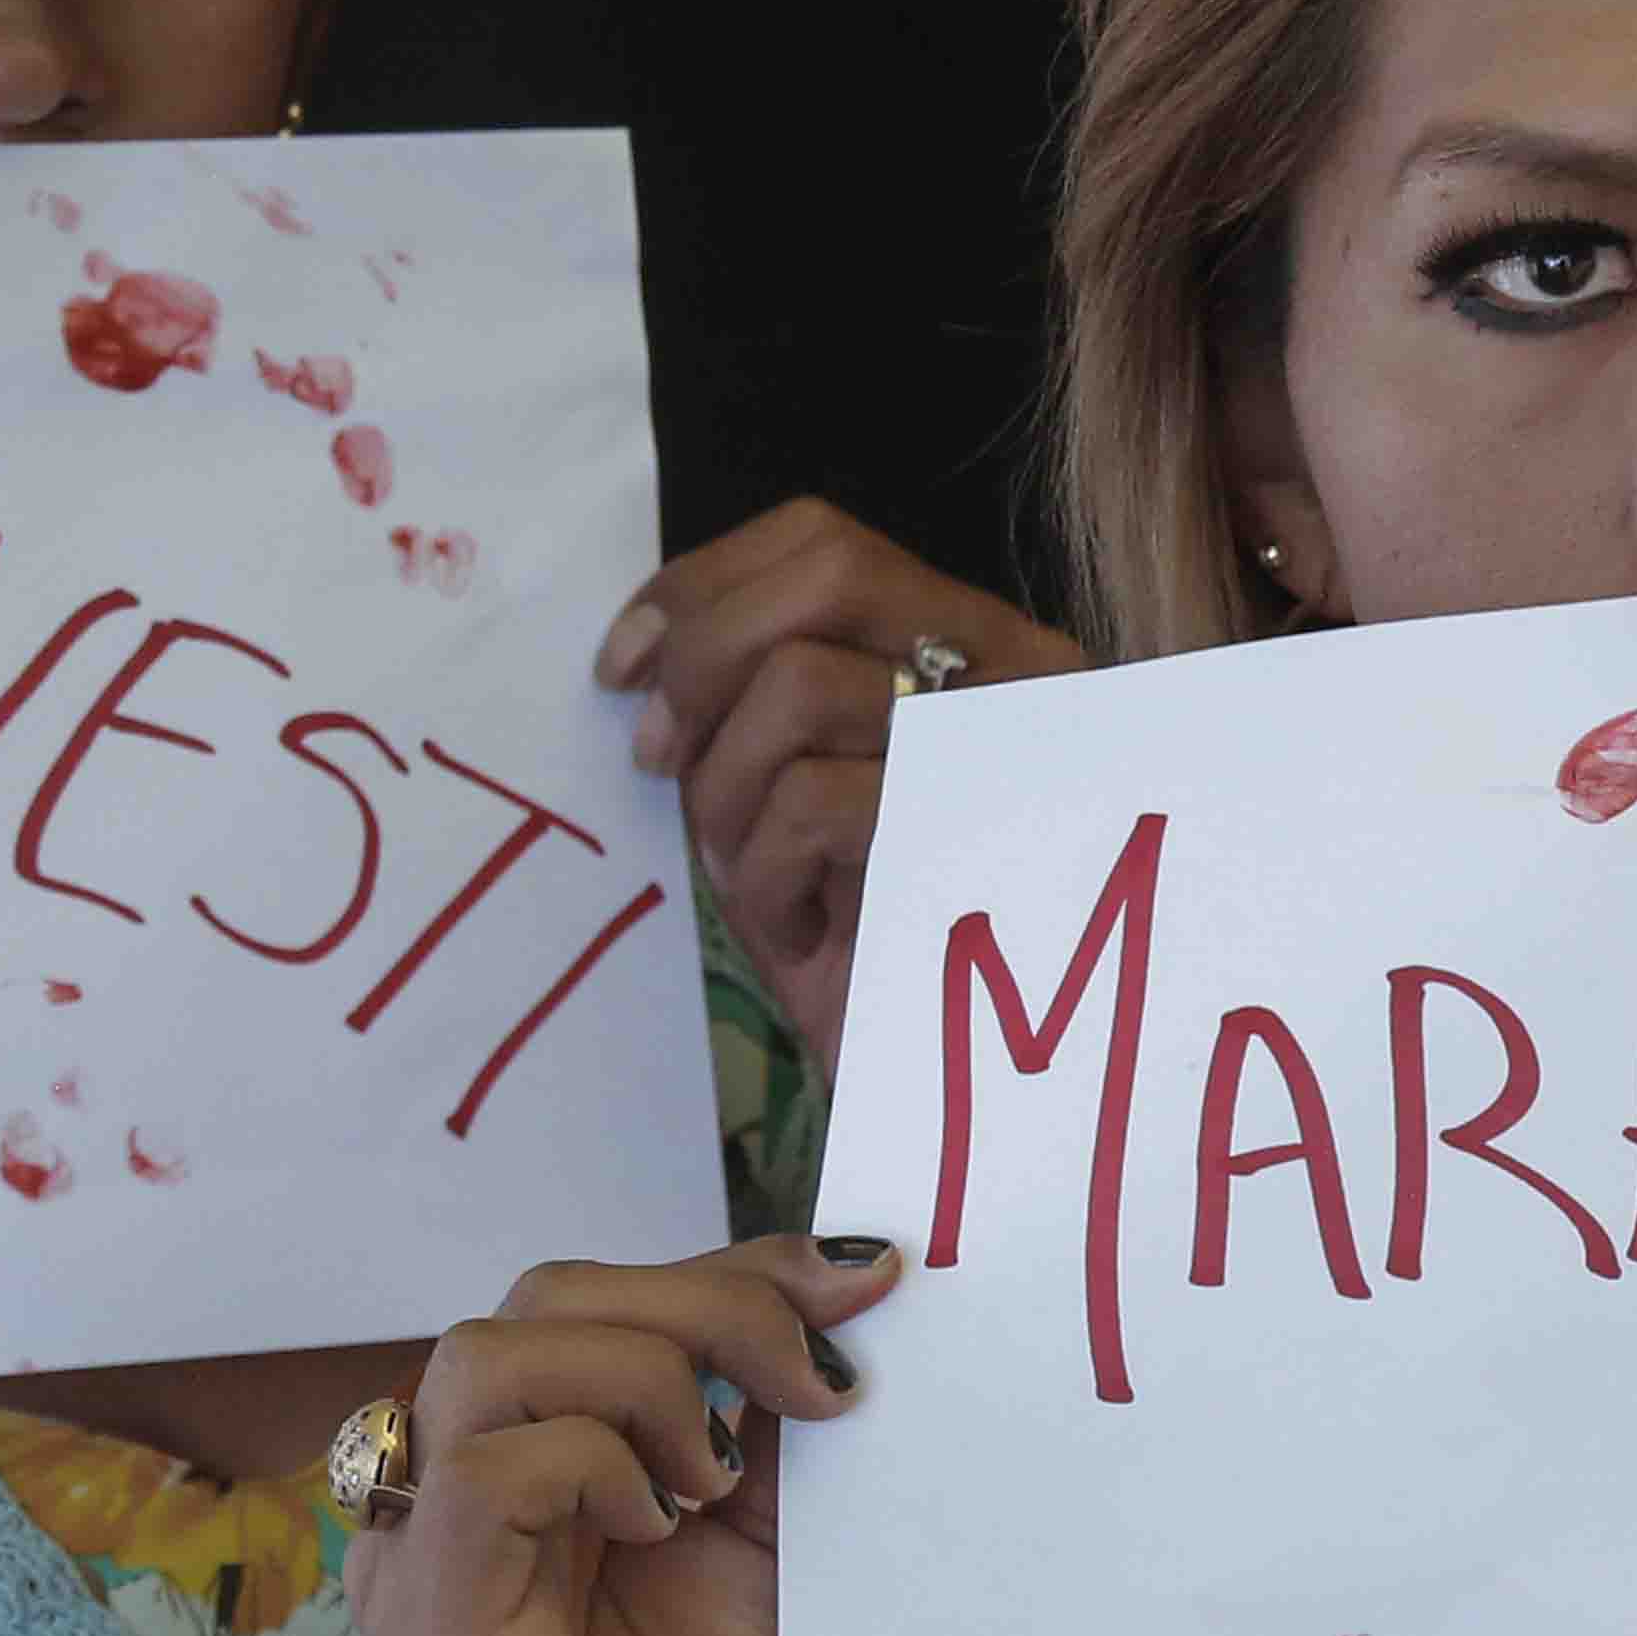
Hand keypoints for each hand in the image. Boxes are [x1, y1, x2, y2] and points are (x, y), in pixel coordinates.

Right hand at [347, 1234, 894, 1635]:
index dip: (731, 1269)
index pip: (593, 1302)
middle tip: (825, 1383)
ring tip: (728, 1476)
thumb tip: (851, 1298)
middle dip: (704, 1303)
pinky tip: (667, 1524)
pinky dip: (589, 1461)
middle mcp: (453, 1521)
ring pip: (488, 1358)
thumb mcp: (773, 1580)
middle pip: (537, 1302)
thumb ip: (776, 1451)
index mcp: (528, 1491)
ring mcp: (428, 1586)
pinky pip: (479, 1479)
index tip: (873, 1283)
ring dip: (643, 1376)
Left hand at [600, 501, 1087, 1081]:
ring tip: (750, 874)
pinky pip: (812, 801)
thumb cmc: (874, 943)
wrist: (961, 1092)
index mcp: (974, 647)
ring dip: (728, 792)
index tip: (622, 671)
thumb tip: (645, 661)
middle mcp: (1014, 676)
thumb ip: (753, 704)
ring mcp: (1008, 748)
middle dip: (705, 662)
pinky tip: (805, 932)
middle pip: (825, 576)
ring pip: (800, 686)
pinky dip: (768, 874)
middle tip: (664, 764)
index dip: (700, 588)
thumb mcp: (798, 794)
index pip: (825, 542)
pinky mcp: (980, 833)